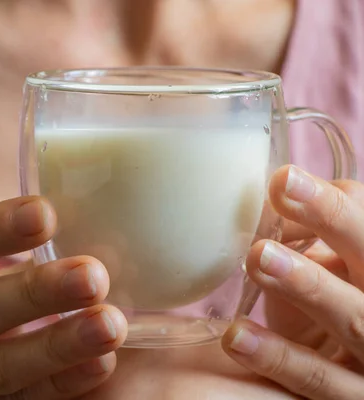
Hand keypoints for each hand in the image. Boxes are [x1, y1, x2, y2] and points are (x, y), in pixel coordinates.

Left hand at [221, 165, 363, 398]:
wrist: (343, 371)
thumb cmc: (327, 308)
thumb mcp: (327, 271)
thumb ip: (310, 238)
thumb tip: (270, 197)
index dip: (333, 204)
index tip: (284, 178)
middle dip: (333, 221)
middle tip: (284, 189)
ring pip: (352, 319)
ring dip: (305, 284)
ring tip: (258, 256)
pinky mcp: (351, 399)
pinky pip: (316, 379)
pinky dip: (277, 357)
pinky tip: (235, 335)